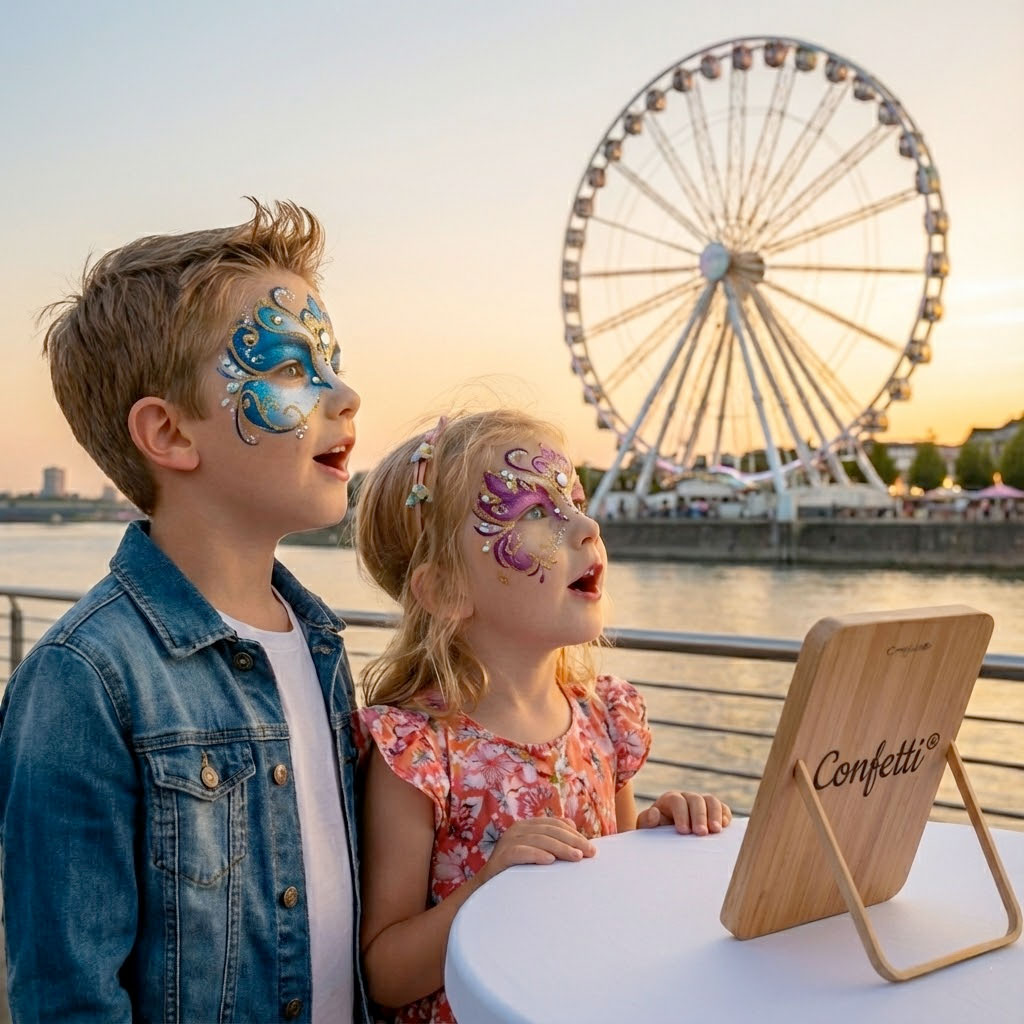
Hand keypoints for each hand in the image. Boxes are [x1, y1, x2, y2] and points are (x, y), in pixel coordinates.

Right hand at [477, 816, 595, 884]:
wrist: (484, 891)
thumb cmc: (516, 873)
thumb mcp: (535, 854)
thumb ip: (550, 840)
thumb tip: (571, 824)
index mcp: (526, 826)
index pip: (554, 824)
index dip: (574, 834)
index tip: (591, 849)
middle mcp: (516, 830)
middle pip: (549, 830)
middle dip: (572, 841)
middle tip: (590, 853)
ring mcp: (507, 842)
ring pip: (538, 839)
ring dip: (560, 848)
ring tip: (576, 858)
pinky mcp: (500, 857)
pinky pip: (520, 852)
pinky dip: (536, 854)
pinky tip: (550, 860)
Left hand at [636, 791, 731, 835]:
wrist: (666, 841)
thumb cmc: (655, 835)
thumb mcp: (646, 829)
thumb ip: (646, 821)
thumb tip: (655, 812)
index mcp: (669, 800)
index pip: (677, 800)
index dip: (681, 814)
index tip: (684, 831)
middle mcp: (686, 798)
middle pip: (696, 799)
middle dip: (699, 816)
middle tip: (701, 833)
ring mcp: (701, 804)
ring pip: (711, 801)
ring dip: (714, 815)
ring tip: (715, 831)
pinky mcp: (713, 813)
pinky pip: (723, 808)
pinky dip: (725, 815)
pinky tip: (725, 827)